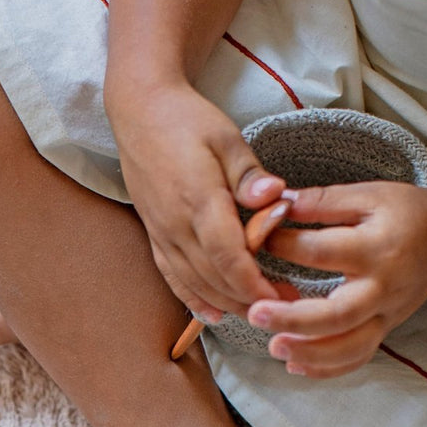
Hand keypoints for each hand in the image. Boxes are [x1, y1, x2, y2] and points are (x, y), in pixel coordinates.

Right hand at [112, 82, 286, 319]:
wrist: (139, 112)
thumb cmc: (187, 120)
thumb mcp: (227, 138)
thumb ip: (250, 175)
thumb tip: (277, 197)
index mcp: (199, 199)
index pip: (229, 257)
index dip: (256, 284)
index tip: (284, 297)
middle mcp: (176, 224)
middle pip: (215, 279)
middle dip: (251, 301)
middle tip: (287, 310)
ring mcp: (162, 233)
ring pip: (195, 284)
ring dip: (228, 305)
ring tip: (261, 314)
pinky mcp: (154, 235)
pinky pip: (173, 277)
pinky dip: (194, 299)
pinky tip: (215, 314)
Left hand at [246, 182, 426, 377]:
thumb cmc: (403, 214)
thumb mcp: (368, 195)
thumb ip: (322, 201)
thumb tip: (276, 203)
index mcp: (376, 248)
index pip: (323, 253)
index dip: (285, 247)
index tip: (258, 242)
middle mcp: (382, 288)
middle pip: (338, 315)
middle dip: (293, 319)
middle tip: (255, 314)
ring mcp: (385, 315)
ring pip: (349, 347)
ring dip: (309, 353)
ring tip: (274, 347)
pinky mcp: (384, 330)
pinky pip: (358, 358)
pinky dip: (326, 369)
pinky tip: (294, 365)